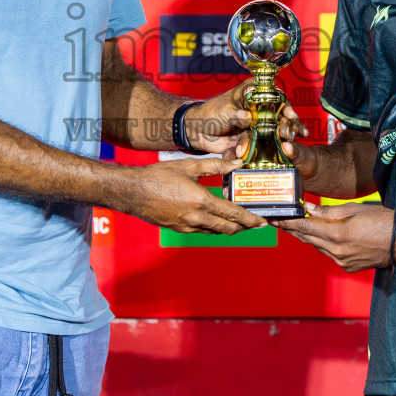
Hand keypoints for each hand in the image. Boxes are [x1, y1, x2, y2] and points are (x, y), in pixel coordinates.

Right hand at [124, 155, 265, 233]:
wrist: (132, 192)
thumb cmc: (159, 176)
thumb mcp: (188, 166)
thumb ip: (215, 165)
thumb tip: (236, 163)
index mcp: (201, 201)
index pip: (233, 214)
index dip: (250, 219)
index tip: (262, 222)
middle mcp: (196, 217)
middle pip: (228, 228)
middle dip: (244, 227)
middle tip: (255, 223)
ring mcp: (187, 226)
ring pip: (215, 231)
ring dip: (229, 228)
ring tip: (238, 222)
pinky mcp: (179, 229)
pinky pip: (202, 230)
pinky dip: (213, 226)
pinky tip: (215, 219)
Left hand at [185, 79, 304, 158]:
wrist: (199, 132)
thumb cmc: (210, 114)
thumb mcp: (224, 111)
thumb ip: (236, 114)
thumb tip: (248, 118)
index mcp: (252, 92)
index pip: (273, 95)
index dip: (283, 104)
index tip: (289, 114)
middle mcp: (257, 106)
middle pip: (278, 112)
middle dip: (286, 122)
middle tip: (289, 131)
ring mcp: (257, 121)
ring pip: (274, 127)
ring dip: (282, 134)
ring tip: (287, 140)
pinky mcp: (254, 136)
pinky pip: (266, 140)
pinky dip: (274, 145)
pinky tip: (285, 148)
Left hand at [274, 201, 395, 272]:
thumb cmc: (382, 220)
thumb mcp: (354, 209)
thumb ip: (328, 211)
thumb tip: (308, 209)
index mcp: (337, 234)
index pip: (305, 228)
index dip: (288, 223)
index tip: (275, 219)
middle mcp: (337, 251)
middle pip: (308, 239)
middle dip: (293, 230)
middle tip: (279, 222)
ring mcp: (342, 261)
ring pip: (318, 247)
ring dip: (308, 237)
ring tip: (296, 228)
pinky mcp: (348, 267)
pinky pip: (329, 254)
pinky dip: (323, 245)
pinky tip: (322, 237)